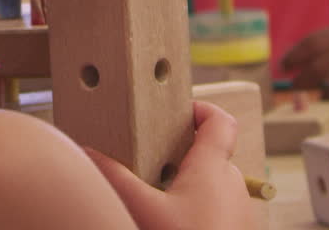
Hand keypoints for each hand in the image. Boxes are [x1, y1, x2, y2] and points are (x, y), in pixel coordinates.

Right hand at [84, 102, 256, 229]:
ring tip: (160, 201)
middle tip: (153, 163)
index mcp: (213, 169)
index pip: (220, 120)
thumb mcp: (144, 210)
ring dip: (189, 189)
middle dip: (183, 157)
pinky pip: (218, 211)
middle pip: (212, 155)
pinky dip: (198, 212)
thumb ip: (115, 178)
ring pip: (214, 187)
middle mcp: (233, 185)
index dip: (201, 109)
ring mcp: (240, 212)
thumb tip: (88, 152)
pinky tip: (175, 225)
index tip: (178, 112)